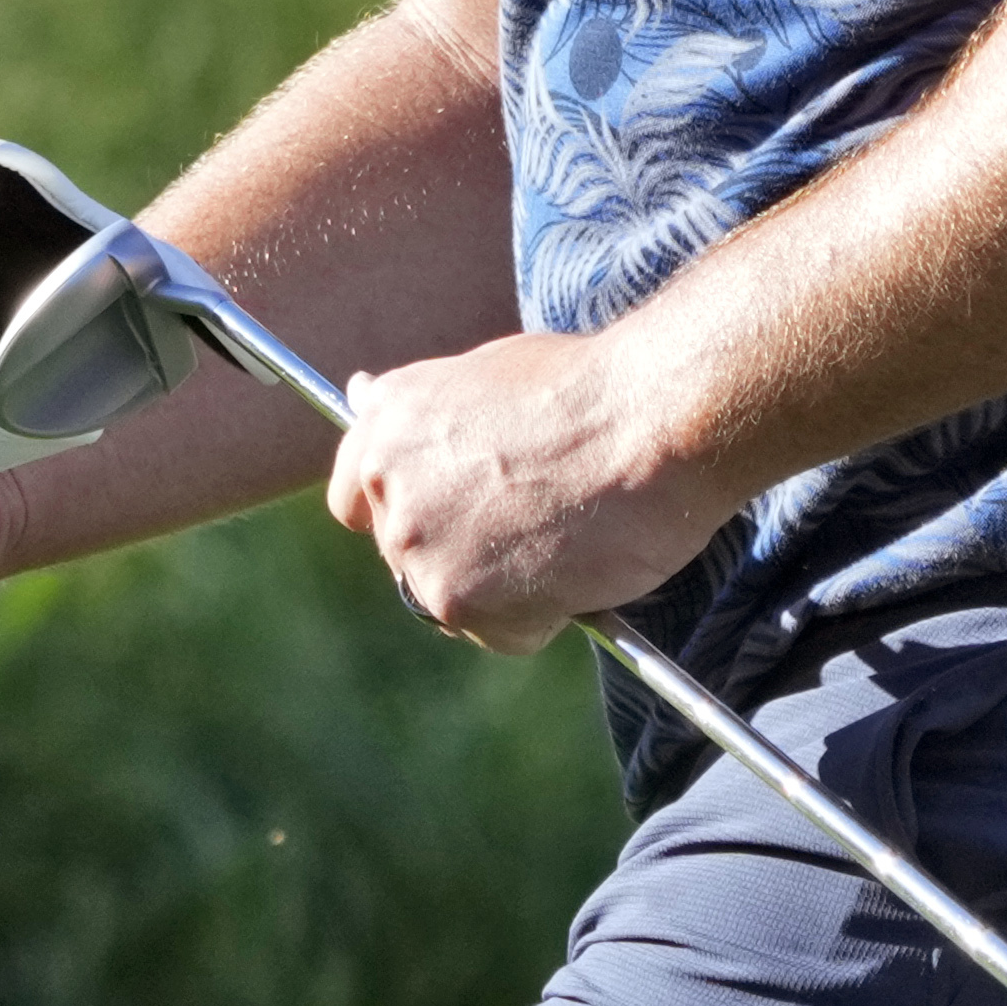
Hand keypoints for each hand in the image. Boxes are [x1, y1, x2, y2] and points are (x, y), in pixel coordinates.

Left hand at [325, 330, 731, 654]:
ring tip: (571, 536)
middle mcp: (387, 488)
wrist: (652, 420)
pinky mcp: (458, 601)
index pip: (355, 499)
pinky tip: (582, 565)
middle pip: (407, 556)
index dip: (407, 510)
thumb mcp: (489, 372)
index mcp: (387, 427)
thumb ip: (428, 410)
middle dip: (463, 550)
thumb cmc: (594, 389)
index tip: (449, 514)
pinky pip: (503, 632)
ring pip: (454, 600)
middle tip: (536, 522)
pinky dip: (545, 615)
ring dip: (508, 586)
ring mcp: (417, 548)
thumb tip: (362, 396)